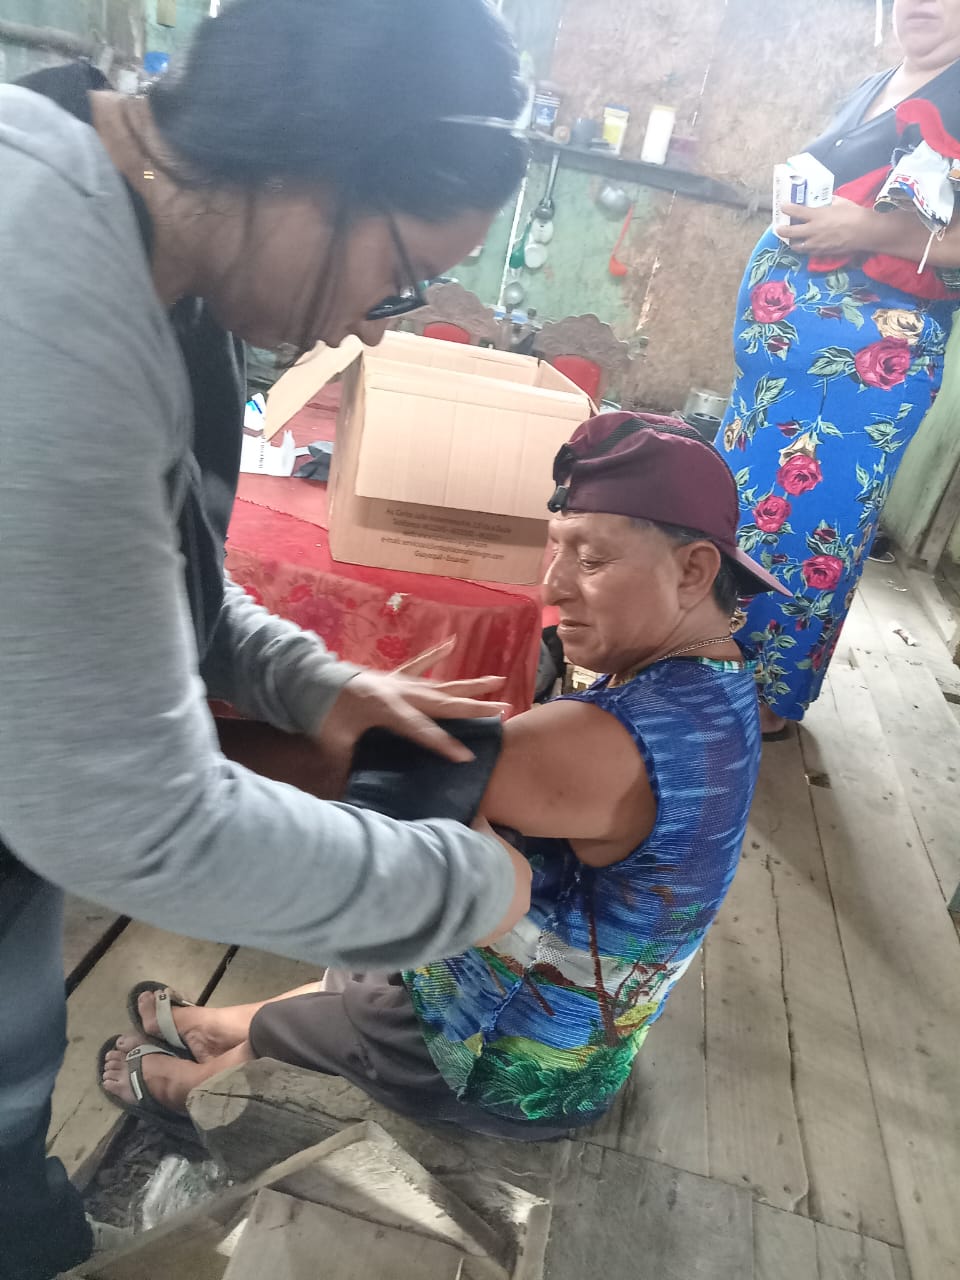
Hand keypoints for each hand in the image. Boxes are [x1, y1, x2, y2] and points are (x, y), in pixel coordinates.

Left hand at [315, 638, 509, 763]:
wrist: (308, 679)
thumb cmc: (322, 713)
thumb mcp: (333, 741)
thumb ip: (350, 763)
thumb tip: (357, 789)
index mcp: (385, 708)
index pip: (420, 730)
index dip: (443, 744)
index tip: (467, 756)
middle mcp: (399, 691)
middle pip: (443, 701)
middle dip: (474, 707)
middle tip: (504, 709)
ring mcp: (399, 681)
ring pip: (440, 683)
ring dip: (469, 684)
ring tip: (498, 680)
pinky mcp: (394, 675)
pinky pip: (420, 664)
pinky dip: (436, 654)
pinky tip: (453, 642)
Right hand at [472, 816, 531, 943]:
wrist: (472, 884)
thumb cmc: (482, 854)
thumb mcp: (482, 833)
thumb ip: (483, 828)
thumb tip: (480, 817)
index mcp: (524, 872)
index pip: (516, 871)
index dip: (499, 870)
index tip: (483, 868)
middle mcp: (522, 900)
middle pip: (508, 897)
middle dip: (492, 893)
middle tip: (470, 887)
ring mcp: (507, 922)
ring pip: (495, 917)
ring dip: (482, 911)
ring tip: (460, 903)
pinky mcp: (489, 938)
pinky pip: (479, 931)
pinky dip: (469, 926)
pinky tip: (455, 918)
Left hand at [778, 197, 874, 256]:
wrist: (864, 232)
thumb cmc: (854, 214)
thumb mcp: (840, 202)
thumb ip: (829, 201)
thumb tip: (824, 199)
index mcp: (817, 215)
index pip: (796, 211)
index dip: (787, 208)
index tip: (782, 206)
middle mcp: (813, 230)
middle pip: (791, 232)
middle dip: (782, 230)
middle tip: (778, 228)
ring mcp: (817, 243)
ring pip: (798, 246)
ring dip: (792, 242)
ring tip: (791, 240)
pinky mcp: (822, 252)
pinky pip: (809, 252)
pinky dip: (805, 249)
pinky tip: (805, 246)